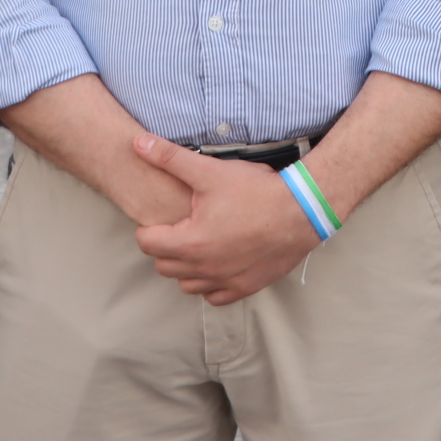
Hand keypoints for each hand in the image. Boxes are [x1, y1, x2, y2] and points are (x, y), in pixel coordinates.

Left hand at [130, 136, 320, 305]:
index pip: (146, 243)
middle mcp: (205, 269)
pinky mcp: (245, 287)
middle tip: (181, 226)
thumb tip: (138, 144)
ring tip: (198, 243)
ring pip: (187, 285)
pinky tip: (218, 261)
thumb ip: (170, 159)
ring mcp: (226, 282)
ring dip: (186, 268)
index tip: (163, 216)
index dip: (149, 227)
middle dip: (165, 247)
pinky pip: (215, 297)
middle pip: (164, 266)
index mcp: (190, 243)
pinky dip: (211, 283)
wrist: (301, 212)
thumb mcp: (210, 171)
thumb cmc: (256, 192)